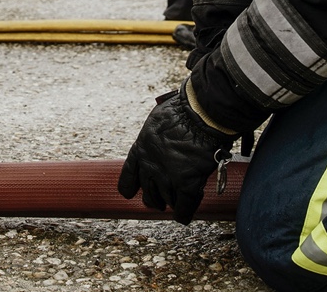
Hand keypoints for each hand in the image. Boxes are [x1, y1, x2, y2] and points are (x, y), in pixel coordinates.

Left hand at [117, 79, 234, 223]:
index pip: (128, 176)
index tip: (132, 193)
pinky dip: (184, 214)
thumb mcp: (157, 122)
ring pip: (166, 201)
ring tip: (176, 202)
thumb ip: (155, 137)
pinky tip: (184, 215)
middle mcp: (150, 167)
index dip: (131, 187)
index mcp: (140, 149)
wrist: (198, 113)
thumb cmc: (181, 110)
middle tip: (160, 201)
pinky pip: (183, 208)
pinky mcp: (187, 185)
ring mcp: (168, 178)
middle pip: (148, 194)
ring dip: (171, 203)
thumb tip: (161, 138)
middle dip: (154, 199)